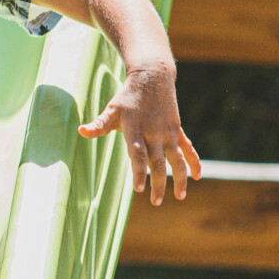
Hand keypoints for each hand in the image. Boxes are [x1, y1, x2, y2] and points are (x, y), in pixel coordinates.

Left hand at [77, 66, 200, 205]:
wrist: (152, 76)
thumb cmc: (127, 96)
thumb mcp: (111, 109)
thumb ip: (98, 124)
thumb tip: (80, 131)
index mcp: (135, 130)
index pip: (138, 155)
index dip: (139, 172)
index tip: (139, 189)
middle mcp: (154, 133)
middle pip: (158, 162)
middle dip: (158, 184)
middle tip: (155, 202)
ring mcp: (168, 132)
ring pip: (177, 159)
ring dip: (180, 178)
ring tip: (180, 197)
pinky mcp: (177, 129)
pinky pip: (188, 148)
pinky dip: (194, 162)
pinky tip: (197, 177)